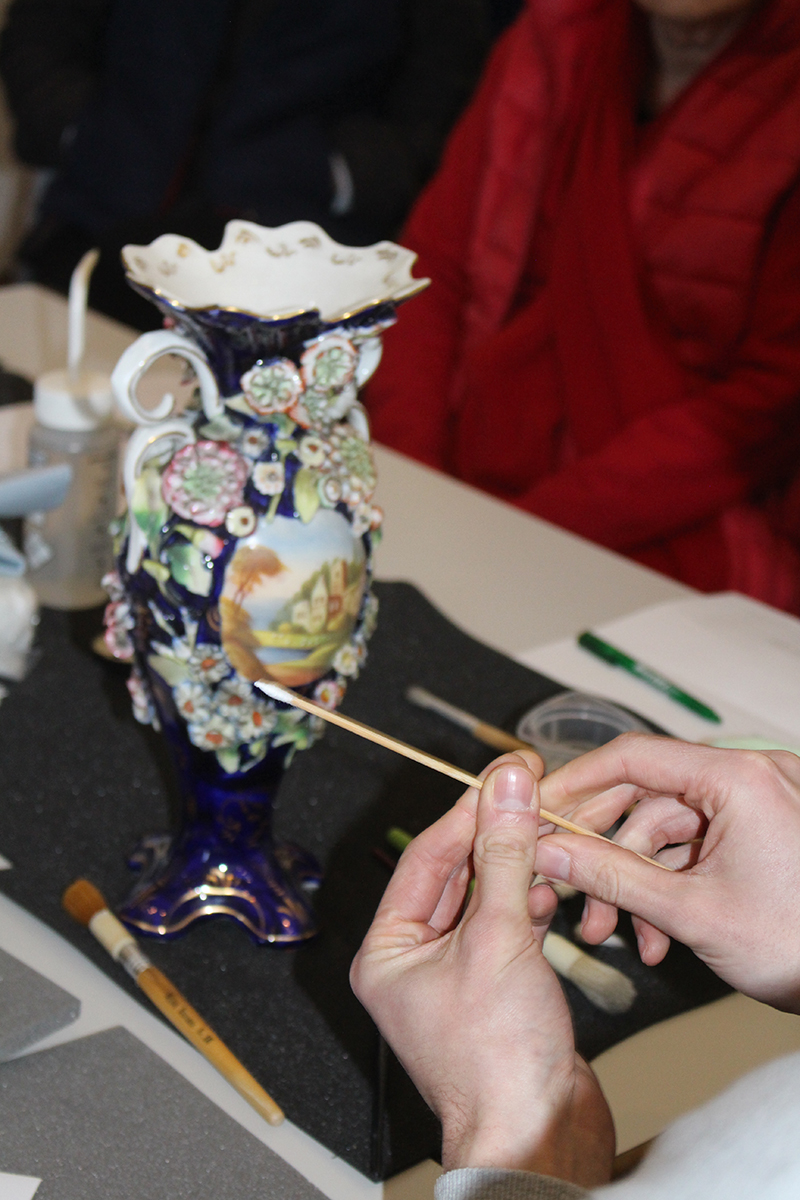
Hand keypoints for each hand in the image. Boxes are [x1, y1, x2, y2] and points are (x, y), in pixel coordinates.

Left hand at [350, 752, 614, 1184]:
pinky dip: (529, 901)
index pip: (426, 857)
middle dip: (494, 834)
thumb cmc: (497, 1056)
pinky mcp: (493, 987)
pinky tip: (551, 883)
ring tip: (550, 827)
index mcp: (388, 950)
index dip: (468, 811)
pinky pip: (507, 926)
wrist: (538, 1136)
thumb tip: (508, 783)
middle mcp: (413, 960)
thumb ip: (504, 853)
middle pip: (455, 873)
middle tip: (532, 788)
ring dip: (516, 864)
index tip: (505, 774)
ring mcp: (454, 975)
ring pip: (484, 897)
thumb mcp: (498, 936)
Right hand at [536, 735, 799, 1011]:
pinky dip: (672, 885)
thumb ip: (610, 875)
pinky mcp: (764, 831)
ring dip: (637, 882)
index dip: (576, 782)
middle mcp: (750, 777)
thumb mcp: (689, 911)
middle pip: (647, 796)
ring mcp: (760, 804)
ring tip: (617, 936)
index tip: (536, 808)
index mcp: (738, 777)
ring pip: (668, 829)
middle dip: (605, 852)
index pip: (633, 757)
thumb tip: (548, 851)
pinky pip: (698, 845)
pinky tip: (656, 936)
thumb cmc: (796, 945)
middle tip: (564, 885)